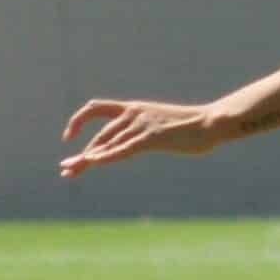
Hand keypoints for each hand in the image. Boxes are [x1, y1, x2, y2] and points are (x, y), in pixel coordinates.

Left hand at [59, 99, 225, 178]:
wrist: (213, 122)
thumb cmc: (196, 126)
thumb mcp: (165, 125)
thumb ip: (151, 132)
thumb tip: (153, 141)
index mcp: (136, 108)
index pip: (96, 108)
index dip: (78, 121)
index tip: (69, 136)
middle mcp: (134, 113)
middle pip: (99, 135)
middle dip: (82, 153)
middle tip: (66, 168)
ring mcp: (142, 125)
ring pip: (106, 144)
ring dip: (85, 159)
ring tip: (69, 171)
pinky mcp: (151, 137)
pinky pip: (122, 149)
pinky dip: (105, 156)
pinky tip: (91, 163)